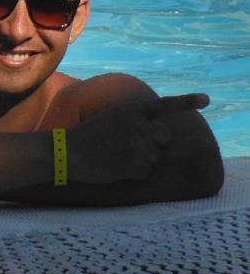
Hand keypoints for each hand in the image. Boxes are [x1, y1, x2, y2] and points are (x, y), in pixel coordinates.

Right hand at [67, 93, 208, 183]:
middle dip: (153, 143)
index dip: (187, 101)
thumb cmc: (88, 136)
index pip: (165, 105)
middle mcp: (139, 125)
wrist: (67, 152)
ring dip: (141, 160)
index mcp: (132, 110)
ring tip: (116, 157)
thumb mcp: (112, 118)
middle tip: (128, 146)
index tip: (206, 100)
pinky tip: (115, 167)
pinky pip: (146, 172)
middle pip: (164, 137)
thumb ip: (135, 121)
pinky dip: (134, 173)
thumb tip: (160, 134)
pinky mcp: (135, 165)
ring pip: (155, 157)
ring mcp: (138, 145)